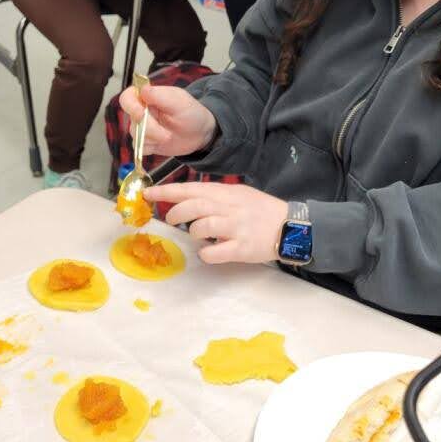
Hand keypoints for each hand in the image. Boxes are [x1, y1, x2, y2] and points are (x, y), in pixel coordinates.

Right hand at [118, 84, 216, 156]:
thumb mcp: (180, 102)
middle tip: (166, 133)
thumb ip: (160, 96)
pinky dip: (151, 148)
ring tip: (169, 136)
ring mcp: (143, 127)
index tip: (142, 113)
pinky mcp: (146, 142)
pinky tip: (162, 143)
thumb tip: (142, 89)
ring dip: (153, 138)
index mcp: (148, 97)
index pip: (127, 97)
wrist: (200, 133)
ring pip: (136, 135)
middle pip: (132, 120)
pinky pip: (140, 147)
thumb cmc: (191, 113)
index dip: (131, 106)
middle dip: (149, 128)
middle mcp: (142, 111)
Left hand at [144, 182, 288, 263]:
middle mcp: (231, 208)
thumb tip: (188, 199)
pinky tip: (208, 251)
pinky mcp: (242, 248)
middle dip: (176, 212)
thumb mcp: (240, 194)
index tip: (148, 193)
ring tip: (197, 235)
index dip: (167, 191)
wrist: (292, 226)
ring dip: (193, 231)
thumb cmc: (262, 211)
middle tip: (170, 219)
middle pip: (195, 205)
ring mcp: (237, 228)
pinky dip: (206, 253)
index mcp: (228, 193)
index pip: (192, 188)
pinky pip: (216, 251)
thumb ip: (216, 196)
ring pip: (203, 226)